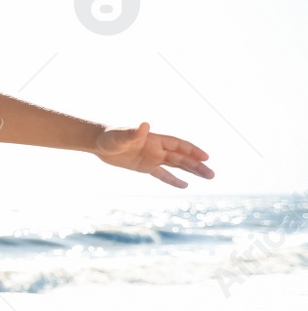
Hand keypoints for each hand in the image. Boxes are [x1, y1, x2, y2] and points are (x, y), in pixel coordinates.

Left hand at [95, 123, 214, 187]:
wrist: (99, 143)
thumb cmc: (110, 137)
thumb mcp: (121, 136)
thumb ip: (133, 132)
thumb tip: (145, 125)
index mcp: (155, 140)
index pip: (179, 146)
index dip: (192, 151)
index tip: (206, 157)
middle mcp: (157, 149)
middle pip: (182, 158)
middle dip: (197, 165)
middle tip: (212, 174)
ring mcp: (152, 158)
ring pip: (176, 165)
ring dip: (191, 171)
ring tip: (208, 177)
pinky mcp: (145, 167)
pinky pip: (162, 174)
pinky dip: (173, 180)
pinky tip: (185, 186)